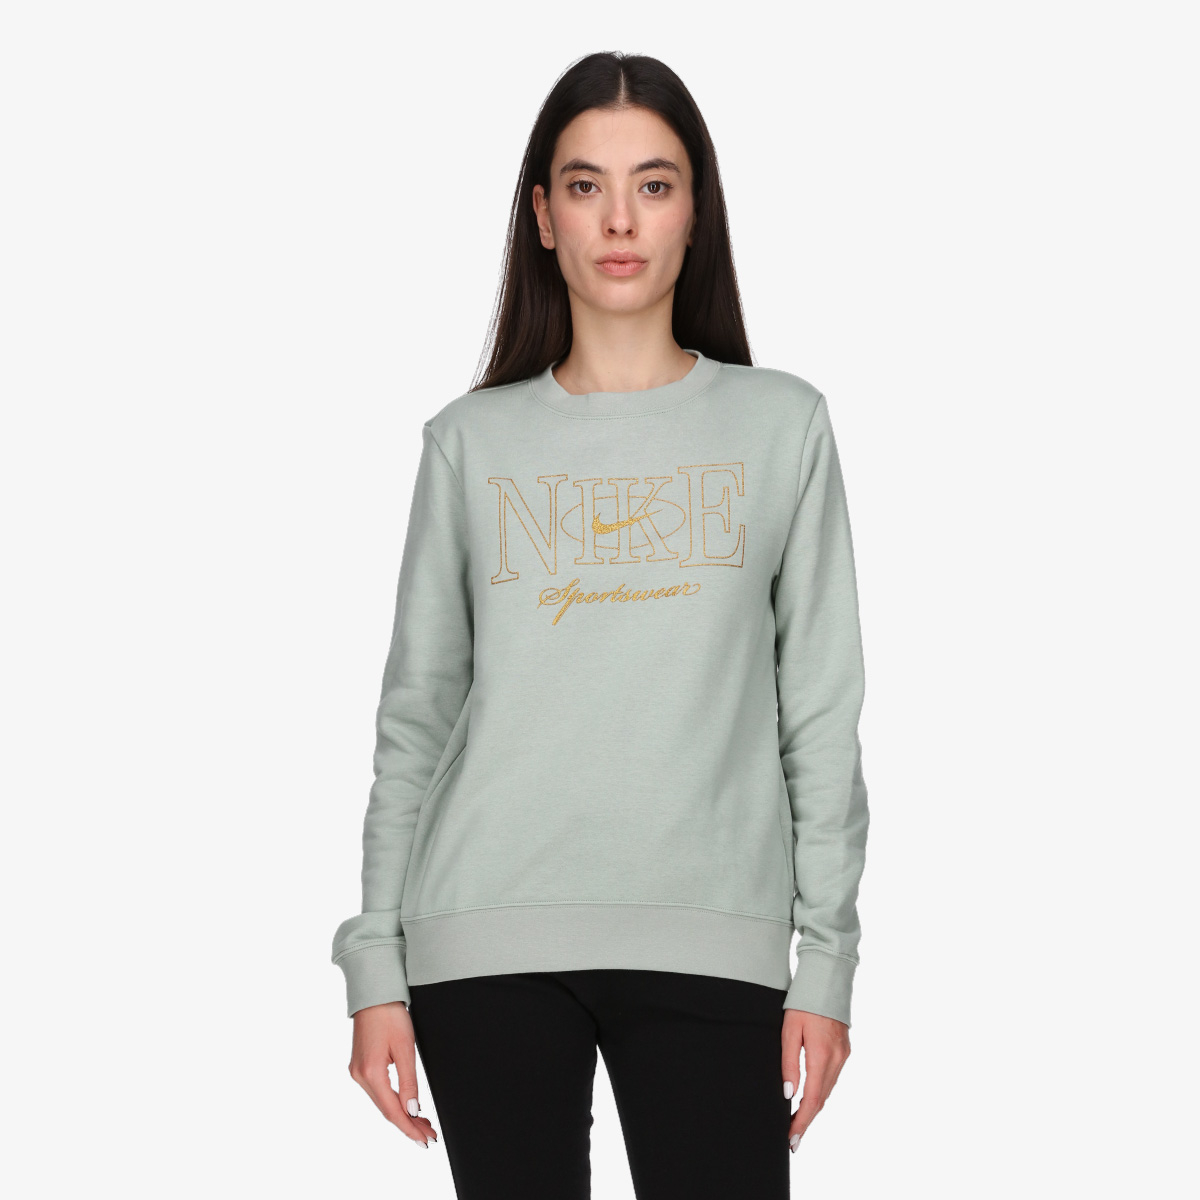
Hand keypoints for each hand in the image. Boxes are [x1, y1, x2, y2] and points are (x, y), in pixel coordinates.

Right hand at [348, 1001, 438, 1147]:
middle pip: (387, 1110)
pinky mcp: (360, 1066)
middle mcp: (359, 1076)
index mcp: (371, 1073)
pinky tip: (406, 1106)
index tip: (426, 1140)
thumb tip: (413, 1110)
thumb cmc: (390, 1015)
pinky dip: (393, 1102)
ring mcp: (357, 1072)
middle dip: (409, 1124)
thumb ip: (409, 1082)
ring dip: (402, 1114)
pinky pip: (378, 1092)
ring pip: (382, 1103)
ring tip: (423, 1124)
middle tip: (429, 1135)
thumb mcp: (405, 1048)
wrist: (374, 994)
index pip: (393, 1111)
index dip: (410, 1128)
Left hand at [781, 1008, 850, 1151]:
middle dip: (807, 1120)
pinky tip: (811, 1097)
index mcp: (822, 1055)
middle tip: (793, 1139)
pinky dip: (821, 1091)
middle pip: (822, 1099)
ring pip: (828, 1089)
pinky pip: (832, 1077)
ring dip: (814, 1107)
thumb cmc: (803, 1002)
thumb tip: (789, 1094)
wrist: (827, 979)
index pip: (812, 1099)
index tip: (792, 1139)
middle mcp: (837, 1059)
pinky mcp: (844, 1049)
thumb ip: (789, 1063)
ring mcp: (843, 1054)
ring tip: (797, 1122)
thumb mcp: (789, 1030)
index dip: (802, 1121)